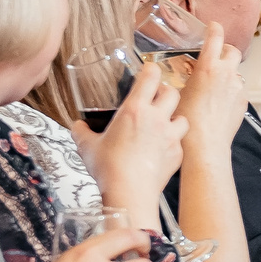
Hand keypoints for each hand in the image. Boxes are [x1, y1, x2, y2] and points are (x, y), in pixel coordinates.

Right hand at [74, 61, 187, 219]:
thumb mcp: (87, 146)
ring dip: (175, 116)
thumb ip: (82, 132)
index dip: (151, 70)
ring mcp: (171, 136)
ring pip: (183, 117)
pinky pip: (181, 141)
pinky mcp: (178, 153)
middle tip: (156, 97)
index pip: (150, 78)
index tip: (148, 69)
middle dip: (165, 91)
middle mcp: (157, 119)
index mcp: (135, 110)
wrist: (130, 192)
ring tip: (164, 123)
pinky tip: (163, 148)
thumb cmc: (108, 168)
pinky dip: (174, 141)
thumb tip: (78, 126)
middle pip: (173, 92)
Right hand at [172, 24, 248, 155]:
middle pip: (232, 52)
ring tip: (213, 84)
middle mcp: (227, 75)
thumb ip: (185, 78)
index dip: (214, 29)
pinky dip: (230, 90)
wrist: (205, 144)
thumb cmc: (186, 120)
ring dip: (227, 73)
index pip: (215, 39)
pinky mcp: (243, 102)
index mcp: (208, 68)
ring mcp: (238, 88)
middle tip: (214, 55)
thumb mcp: (177, 92)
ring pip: (236, 72)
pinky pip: (238, 90)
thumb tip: (183, 75)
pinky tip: (218, 101)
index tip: (213, 26)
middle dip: (225, 50)